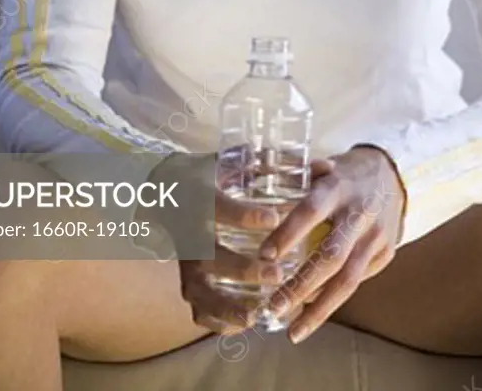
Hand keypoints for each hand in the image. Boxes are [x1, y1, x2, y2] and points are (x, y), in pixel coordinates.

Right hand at [147, 149, 290, 333]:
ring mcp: (186, 264)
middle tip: (276, 273)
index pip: (218, 207)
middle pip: (209, 257)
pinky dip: (221, 321)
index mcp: (199, 199)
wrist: (167, 193)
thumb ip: (264, 161)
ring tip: (258, 314)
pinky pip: (199, 310)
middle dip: (243, 268)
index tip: (273, 218)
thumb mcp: (228, 161)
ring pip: (201, 291)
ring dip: (229, 305)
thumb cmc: (208, 176)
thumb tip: (314, 164)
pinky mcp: (188, 283)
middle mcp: (189, 234)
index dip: (243, 214)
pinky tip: (248, 322)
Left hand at [257, 144, 406, 342]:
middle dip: (301, 285)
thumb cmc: (345, 172)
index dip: (289, 233)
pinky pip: (357, 282)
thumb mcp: (322, 167)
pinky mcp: (385, 254)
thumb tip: (258, 198)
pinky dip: (332, 300)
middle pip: (331, 256)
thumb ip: (294, 183)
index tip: (264, 255)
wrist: (396, 174)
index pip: (311, 211)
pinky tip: (310, 314)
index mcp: (338, 187)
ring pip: (348, 280)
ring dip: (318, 309)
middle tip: (273, 306)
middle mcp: (359, 214)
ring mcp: (376, 237)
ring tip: (292, 331)